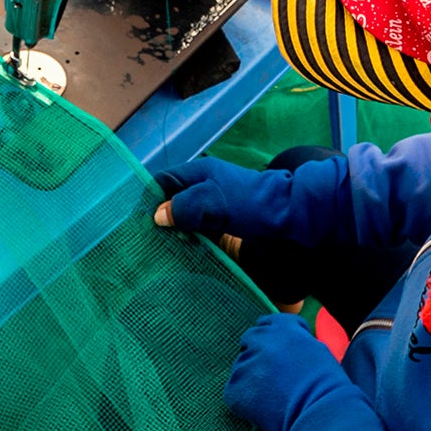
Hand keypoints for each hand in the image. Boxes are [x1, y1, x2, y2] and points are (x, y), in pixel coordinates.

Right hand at [153, 156, 296, 240]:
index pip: (164, 181)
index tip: (140, 220)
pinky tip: (182, 257)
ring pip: (185, 220)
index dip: (151, 197)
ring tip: (160, 251)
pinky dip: (190, 244)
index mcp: (200, 173)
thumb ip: (182, 206)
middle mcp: (205, 190)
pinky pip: (199, 235)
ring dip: (175, 234)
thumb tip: (157, 216)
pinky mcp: (224, 230)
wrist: (289, 220)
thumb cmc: (249, 204)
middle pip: (173, 202)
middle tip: (148, 240)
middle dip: (161, 219)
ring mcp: (215, 210)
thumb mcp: (211, 200)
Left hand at [224, 310, 340, 430]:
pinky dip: (245, 400)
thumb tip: (287, 349)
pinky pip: (235, 391)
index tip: (277, 351)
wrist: (320, 411)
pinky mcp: (235, 388)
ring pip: (241, 367)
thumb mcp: (316, 350)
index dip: (271, 338)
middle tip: (271, 376)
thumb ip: (296, 342)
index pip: (266, 323)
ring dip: (252, 378)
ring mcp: (245, 364)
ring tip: (272, 397)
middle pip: (250, 341)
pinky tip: (265, 409)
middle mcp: (260, 340)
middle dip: (258, 354)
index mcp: (283, 327)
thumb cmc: (327, 385)